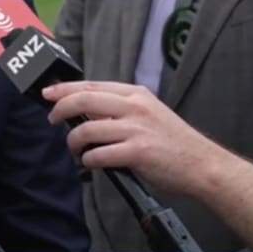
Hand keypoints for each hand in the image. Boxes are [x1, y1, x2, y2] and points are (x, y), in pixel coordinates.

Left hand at [42, 80, 226, 195]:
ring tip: (75, 150)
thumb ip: (119, 110)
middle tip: (52, 119)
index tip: (48, 94)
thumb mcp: (148, 113)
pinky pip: (99, 154)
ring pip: (86, 129)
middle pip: (83, 100)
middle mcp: (134, 107)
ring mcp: (136, 129)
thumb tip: (85, 113)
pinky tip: (90, 163)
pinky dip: (88, 160)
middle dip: (60, 109)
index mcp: (135, 94)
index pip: (91, 85)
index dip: (65, 89)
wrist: (204, 166)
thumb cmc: (174, 143)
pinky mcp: (138, 152)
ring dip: (73, 141)